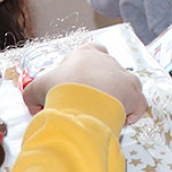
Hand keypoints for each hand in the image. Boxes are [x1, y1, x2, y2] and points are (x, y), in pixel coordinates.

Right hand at [22, 44, 146, 123]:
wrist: (81, 101)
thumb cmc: (61, 89)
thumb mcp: (37, 88)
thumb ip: (33, 94)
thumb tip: (35, 106)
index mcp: (86, 54)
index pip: (90, 51)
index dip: (84, 67)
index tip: (77, 81)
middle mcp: (108, 60)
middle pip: (107, 71)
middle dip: (99, 86)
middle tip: (87, 102)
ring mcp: (124, 75)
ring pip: (124, 85)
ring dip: (116, 98)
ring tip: (102, 112)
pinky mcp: (135, 93)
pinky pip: (137, 103)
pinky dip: (131, 112)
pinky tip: (120, 120)